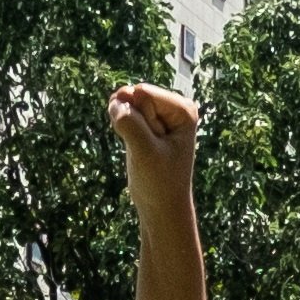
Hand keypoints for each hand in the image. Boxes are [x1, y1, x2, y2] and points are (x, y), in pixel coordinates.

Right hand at [111, 80, 201, 200]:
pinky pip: (121, 111)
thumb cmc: (159, 181)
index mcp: (183, 109)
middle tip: (148, 148)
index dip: (140, 119)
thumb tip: (116, 100)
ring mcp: (159, 113)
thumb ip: (130, 123)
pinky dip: (121, 128)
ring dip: (126, 127)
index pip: (143, 94)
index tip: (155, 144)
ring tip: (142, 148)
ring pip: (125, 104)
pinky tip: (135, 145)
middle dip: (133, 122)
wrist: (161, 206)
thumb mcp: (145, 152)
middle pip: (134, 97)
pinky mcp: (146, 121)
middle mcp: (174, 106)